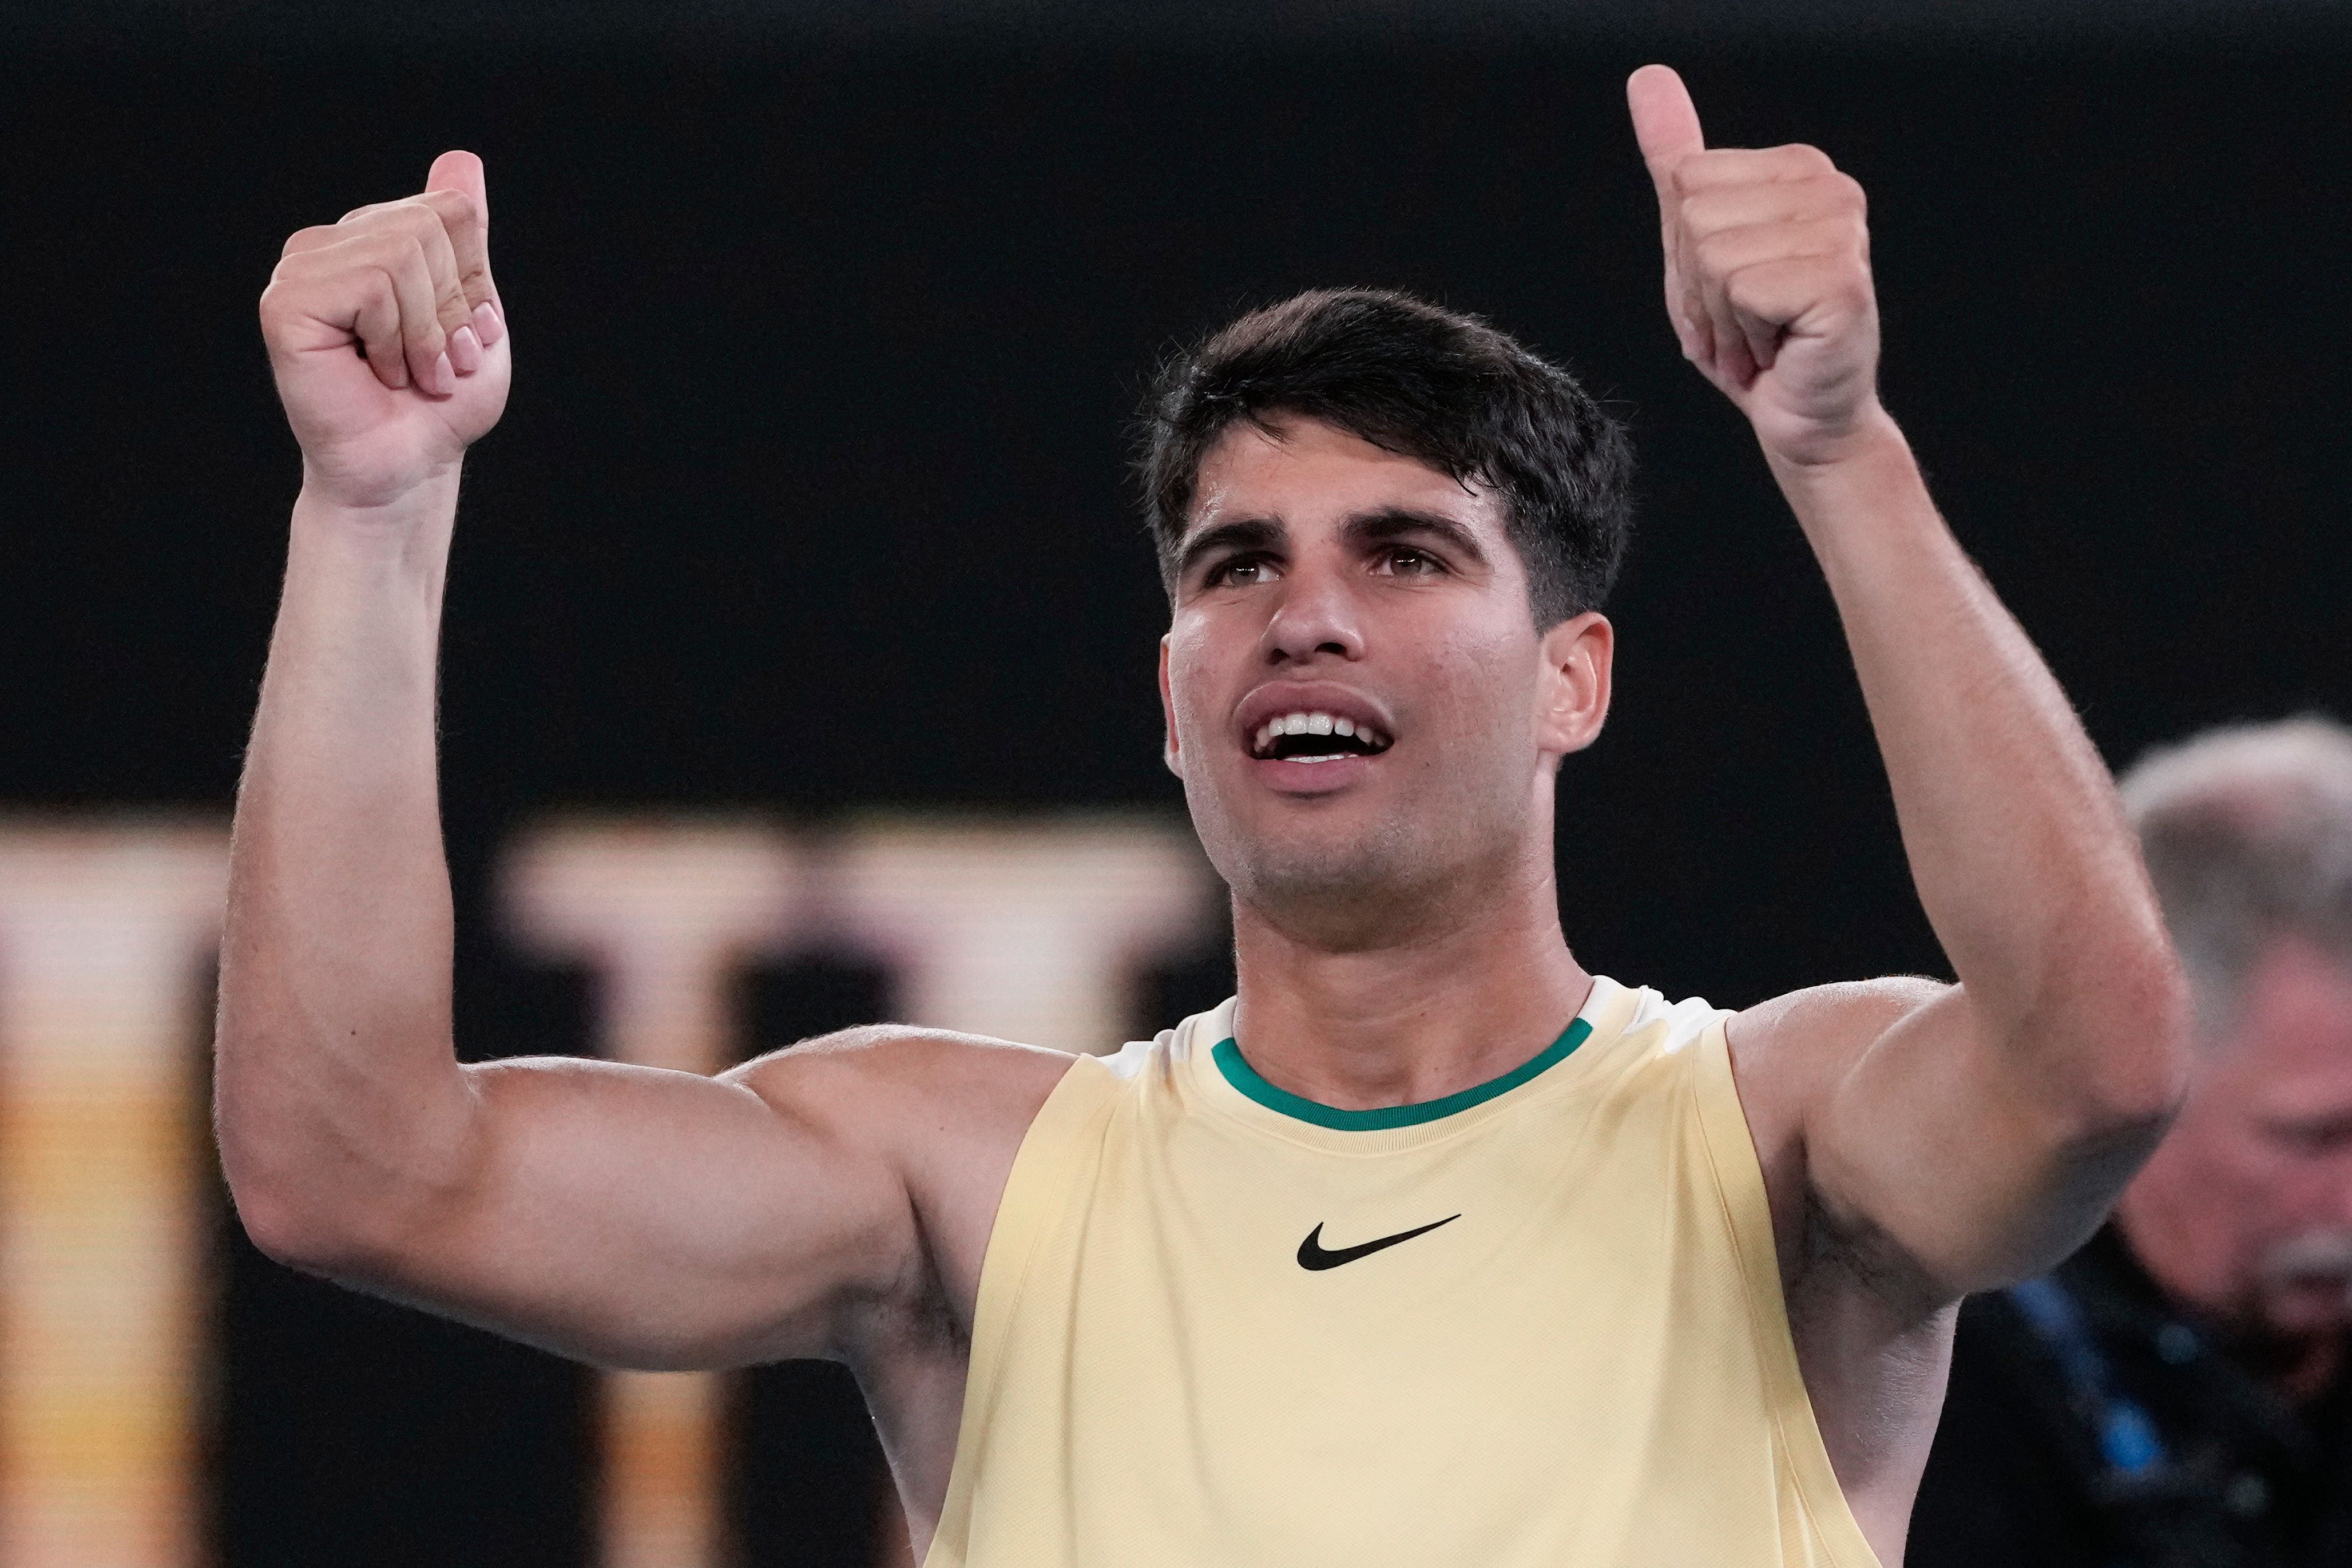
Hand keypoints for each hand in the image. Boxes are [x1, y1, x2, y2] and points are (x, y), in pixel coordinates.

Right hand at [259, 151, 509, 509]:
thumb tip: (461, 159)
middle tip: (436, 364)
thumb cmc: (440, 402)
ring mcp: (303, 268)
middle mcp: (333, 243)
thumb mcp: (474, 310)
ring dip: (427, 331)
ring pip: (402, 252)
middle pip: (429, 224)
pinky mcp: (286, 302)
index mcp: (377, 238)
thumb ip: (466, 236)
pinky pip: (372, 284)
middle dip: (452, 307)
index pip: (451, 209)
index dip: (472, 281)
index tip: (460, 336)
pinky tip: (379, 372)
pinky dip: (396, 338)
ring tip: (411, 373)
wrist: (407, 465)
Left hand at [1628, 66, 1881, 465]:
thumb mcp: (1695, 243)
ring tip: (1761, 336)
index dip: (1686, 250)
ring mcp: (1842, 230)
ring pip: (1714, 255)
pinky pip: (1741, 290)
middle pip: (1694, 214)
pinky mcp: (1840, 280)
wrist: (1803, 416)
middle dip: (1700, 288)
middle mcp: (1829, 186)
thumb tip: (1647, 78)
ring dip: (1722, 317)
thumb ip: (1676, 157)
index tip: (1727, 290)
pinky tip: (1778, 349)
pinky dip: (1744, 336)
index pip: (1686, 180)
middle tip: (1744, 322)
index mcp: (1797, 168)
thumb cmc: (1753, 338)